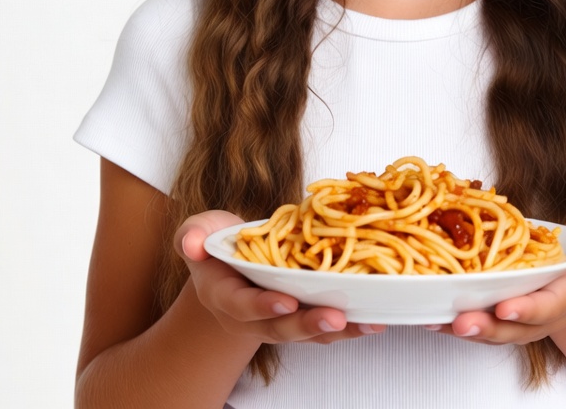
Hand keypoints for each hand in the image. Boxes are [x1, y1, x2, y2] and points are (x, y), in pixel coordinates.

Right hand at [175, 211, 386, 344]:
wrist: (230, 264)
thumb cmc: (215, 244)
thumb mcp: (198, 231)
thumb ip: (192, 234)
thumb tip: (191, 242)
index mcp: (225, 297)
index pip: (242, 305)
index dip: (262, 305)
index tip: (285, 300)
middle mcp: (252, 317)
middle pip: (280, 328)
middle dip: (307, 324)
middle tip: (334, 316)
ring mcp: (279, 320)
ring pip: (307, 333)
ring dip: (337, 330)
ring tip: (365, 322)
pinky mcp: (302, 316)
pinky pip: (325, 327)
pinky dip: (350, 325)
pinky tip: (374, 319)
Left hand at [429, 212, 565, 344]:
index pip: (550, 305)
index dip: (528, 309)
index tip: (505, 307)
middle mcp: (543, 313)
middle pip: (515, 328)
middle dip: (488, 327)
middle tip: (461, 321)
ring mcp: (520, 317)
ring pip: (492, 330)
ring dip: (464, 329)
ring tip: (438, 321)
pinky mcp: (500, 312)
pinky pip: (477, 321)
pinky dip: (452, 322)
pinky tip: (429, 316)